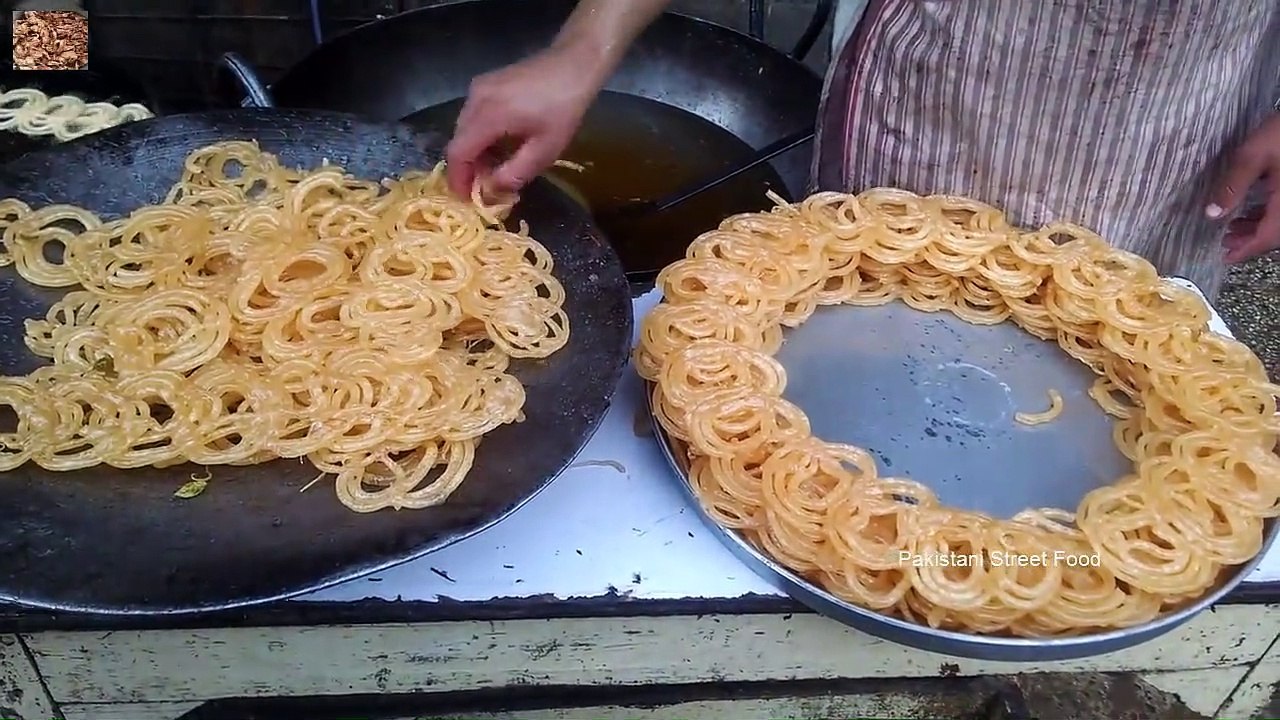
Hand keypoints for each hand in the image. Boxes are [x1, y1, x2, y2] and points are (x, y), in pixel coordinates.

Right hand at [445, 42, 601, 197]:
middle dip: (467, 168)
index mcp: (488, 115)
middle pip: (458, 141)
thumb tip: (491, 191)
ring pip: (464, 128)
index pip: (458, 153)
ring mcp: (478, 88)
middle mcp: (475, 99)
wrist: (573, 64)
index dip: (458, 179)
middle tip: (483, 188)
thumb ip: (514, 173)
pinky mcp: (485, 83)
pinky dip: (480, 135)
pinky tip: (499, 144)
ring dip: (474, 151)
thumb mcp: (545, 149)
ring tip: (494, 169)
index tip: (465, 199)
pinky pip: (473, 115)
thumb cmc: (564, 108)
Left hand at [1208, 114, 1279, 263]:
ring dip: (1261, 228)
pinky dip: (1272, 215)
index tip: (1226, 257)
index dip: (1246, 250)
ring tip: (1235, 226)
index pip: (1267, 237)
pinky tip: (1257, 209)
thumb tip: (1212, 215)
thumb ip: (1232, 186)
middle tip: (1226, 241)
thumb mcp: (1253, 155)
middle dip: (1251, 240)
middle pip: (1277, 234)